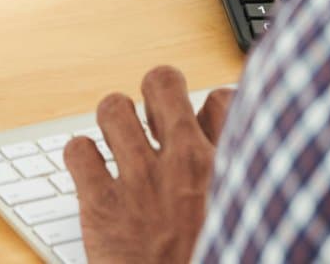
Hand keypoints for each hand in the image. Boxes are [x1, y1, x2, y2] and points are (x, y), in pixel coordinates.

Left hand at [63, 66, 234, 263]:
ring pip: (113, 107)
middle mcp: (187, 163)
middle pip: (164, 83)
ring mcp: (142, 180)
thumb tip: (243, 173)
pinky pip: (77, 150)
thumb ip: (243, 192)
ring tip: (115, 143)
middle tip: (151, 118)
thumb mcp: (252, 222)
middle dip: (155, 92)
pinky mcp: (102, 205)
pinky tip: (89, 176)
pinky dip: (78, 158)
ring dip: (111, 121)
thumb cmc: (223, 262)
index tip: (200, 126)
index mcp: (232, 169)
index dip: (207, 109)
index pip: (223, 100)